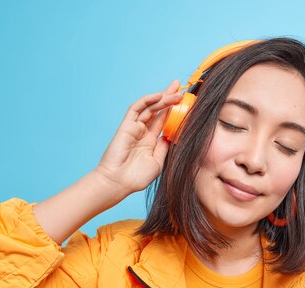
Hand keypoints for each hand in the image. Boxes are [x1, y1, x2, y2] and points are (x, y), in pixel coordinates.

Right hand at [94, 80, 183, 194]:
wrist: (118, 183)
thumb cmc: (136, 177)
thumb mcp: (157, 162)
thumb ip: (164, 147)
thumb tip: (173, 134)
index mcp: (150, 141)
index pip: (164, 121)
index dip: (174, 111)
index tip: (186, 103)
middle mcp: (143, 132)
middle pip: (158, 110)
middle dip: (169, 98)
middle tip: (181, 87)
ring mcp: (134, 128)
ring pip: (150, 107)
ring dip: (163, 98)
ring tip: (176, 91)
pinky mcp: (126, 125)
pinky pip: (137, 109)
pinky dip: (147, 100)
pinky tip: (159, 95)